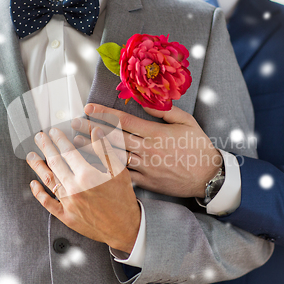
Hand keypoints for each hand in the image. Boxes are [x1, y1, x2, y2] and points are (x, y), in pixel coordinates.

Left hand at [26, 126, 140, 253]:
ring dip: (38, 166)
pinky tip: (33, 184)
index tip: (54, 132)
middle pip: (55, 163)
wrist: (125, 228)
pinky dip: (39, 193)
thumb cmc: (123, 199)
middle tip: (39, 138)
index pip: (68, 152)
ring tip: (31, 156)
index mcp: (87, 175)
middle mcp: (75, 188)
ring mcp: (69, 203)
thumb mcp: (119, 171)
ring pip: (49, 180)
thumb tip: (96, 131)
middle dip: (45, 147)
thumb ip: (105, 150)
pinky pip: (48, 203)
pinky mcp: (66, 216)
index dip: (59, 140)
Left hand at [72, 103, 221, 198]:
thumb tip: (144, 102)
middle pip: (113, 138)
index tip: (89, 108)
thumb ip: (164, 111)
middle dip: (91, 129)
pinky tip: (94, 167)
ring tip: (76, 144)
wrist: (209, 176)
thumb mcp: (186, 121)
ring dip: (94, 150)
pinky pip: (124, 176)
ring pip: (114, 157)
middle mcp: (147, 149)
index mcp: (155, 133)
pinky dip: (108, 171)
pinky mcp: (147, 182)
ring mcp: (146, 167)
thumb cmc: (198, 146)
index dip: (104, 113)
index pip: (123, 120)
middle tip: (74, 124)